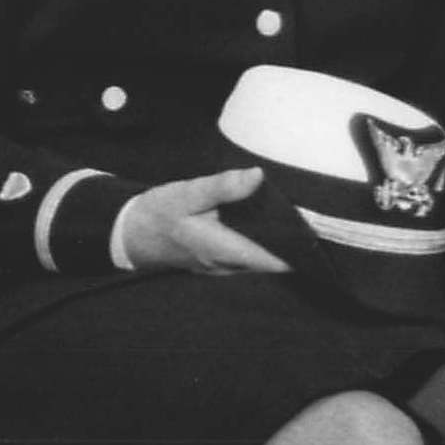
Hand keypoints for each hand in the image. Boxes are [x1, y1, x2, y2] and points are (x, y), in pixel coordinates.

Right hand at [116, 167, 292, 275]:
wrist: (129, 235)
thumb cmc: (158, 213)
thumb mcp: (187, 193)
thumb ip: (222, 187)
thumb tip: (257, 176)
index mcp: (223, 249)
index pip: (274, 261)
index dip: (297, 251)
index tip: (315, 231)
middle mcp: (226, 266)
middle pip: (271, 263)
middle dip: (290, 244)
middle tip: (309, 217)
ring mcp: (221, 269)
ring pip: (260, 262)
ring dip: (275, 245)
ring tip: (293, 217)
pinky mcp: (216, 264)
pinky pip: (247, 259)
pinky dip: (260, 245)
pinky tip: (265, 224)